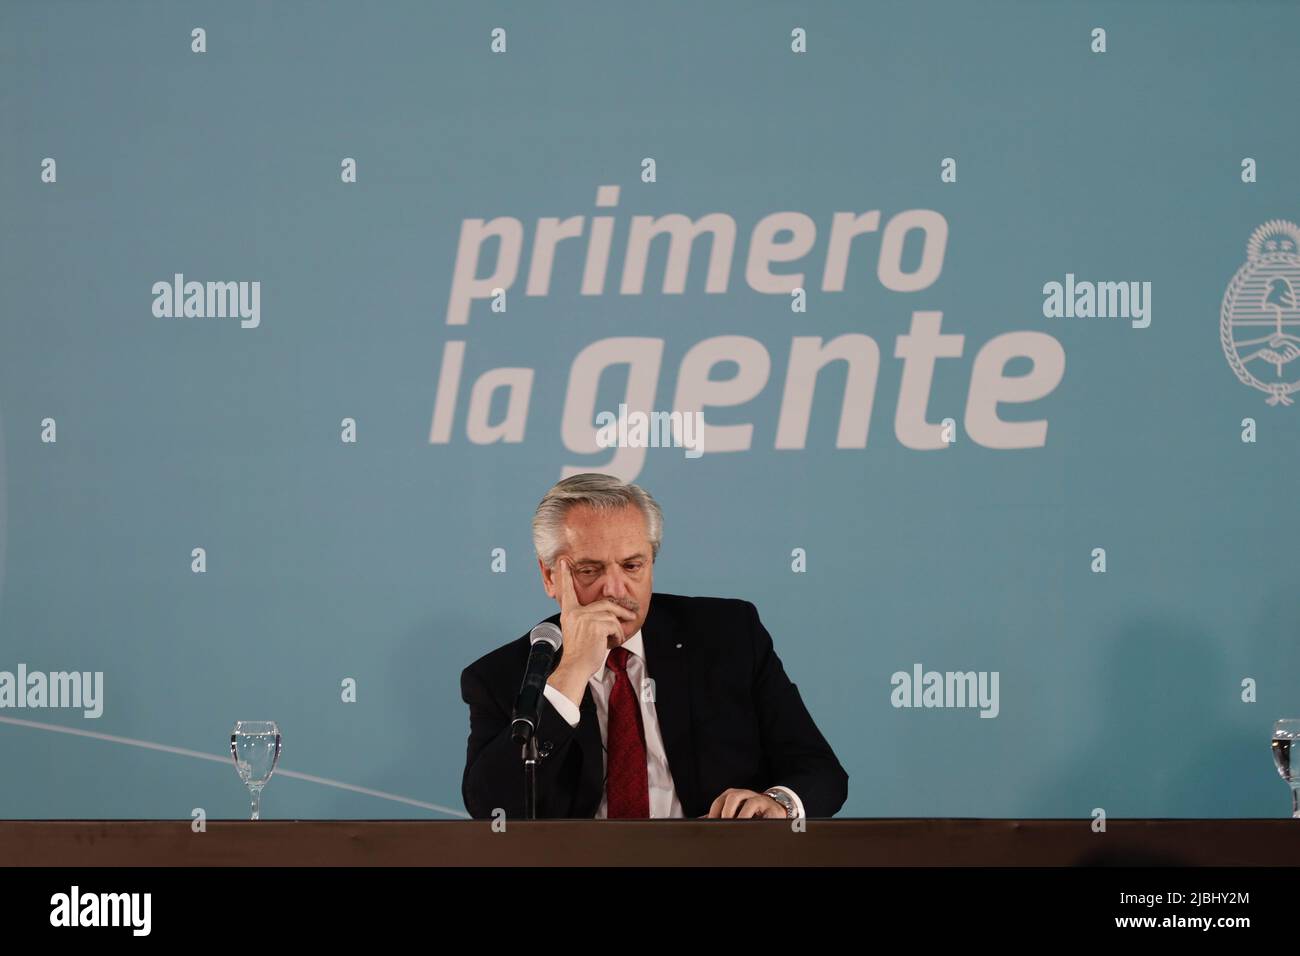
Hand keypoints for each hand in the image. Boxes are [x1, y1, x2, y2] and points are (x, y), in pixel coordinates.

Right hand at [546, 557, 636, 704]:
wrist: (576, 667)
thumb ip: (587, 618)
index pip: (567, 591)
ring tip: (616, 638)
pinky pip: (615, 625)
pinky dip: (618, 635)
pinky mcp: (596, 625)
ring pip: (612, 615)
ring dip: (618, 628)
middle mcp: (575, 613)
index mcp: (569, 613)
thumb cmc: (579, 653)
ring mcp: (585, 618)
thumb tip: (609, 612)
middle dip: (621, 610)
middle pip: (605, 604)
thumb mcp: (578, 631)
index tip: (563, 561)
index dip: (565, 576)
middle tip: (632, 615)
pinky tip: (612, 643)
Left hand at [701, 788, 786, 818]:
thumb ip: (718, 816)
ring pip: (751, 802)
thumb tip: (700, 822)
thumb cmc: (748, 812)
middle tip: (725, 825)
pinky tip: (756, 828)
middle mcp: (745, 794)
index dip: (714, 813)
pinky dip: (762, 820)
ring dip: (744, 815)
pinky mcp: (772, 808)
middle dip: (727, 811)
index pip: (719, 801)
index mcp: (732, 795)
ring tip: (739, 826)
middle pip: (733, 796)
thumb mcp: (732, 812)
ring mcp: (759, 800)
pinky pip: (767, 813)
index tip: (711, 826)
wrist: (773, 809)